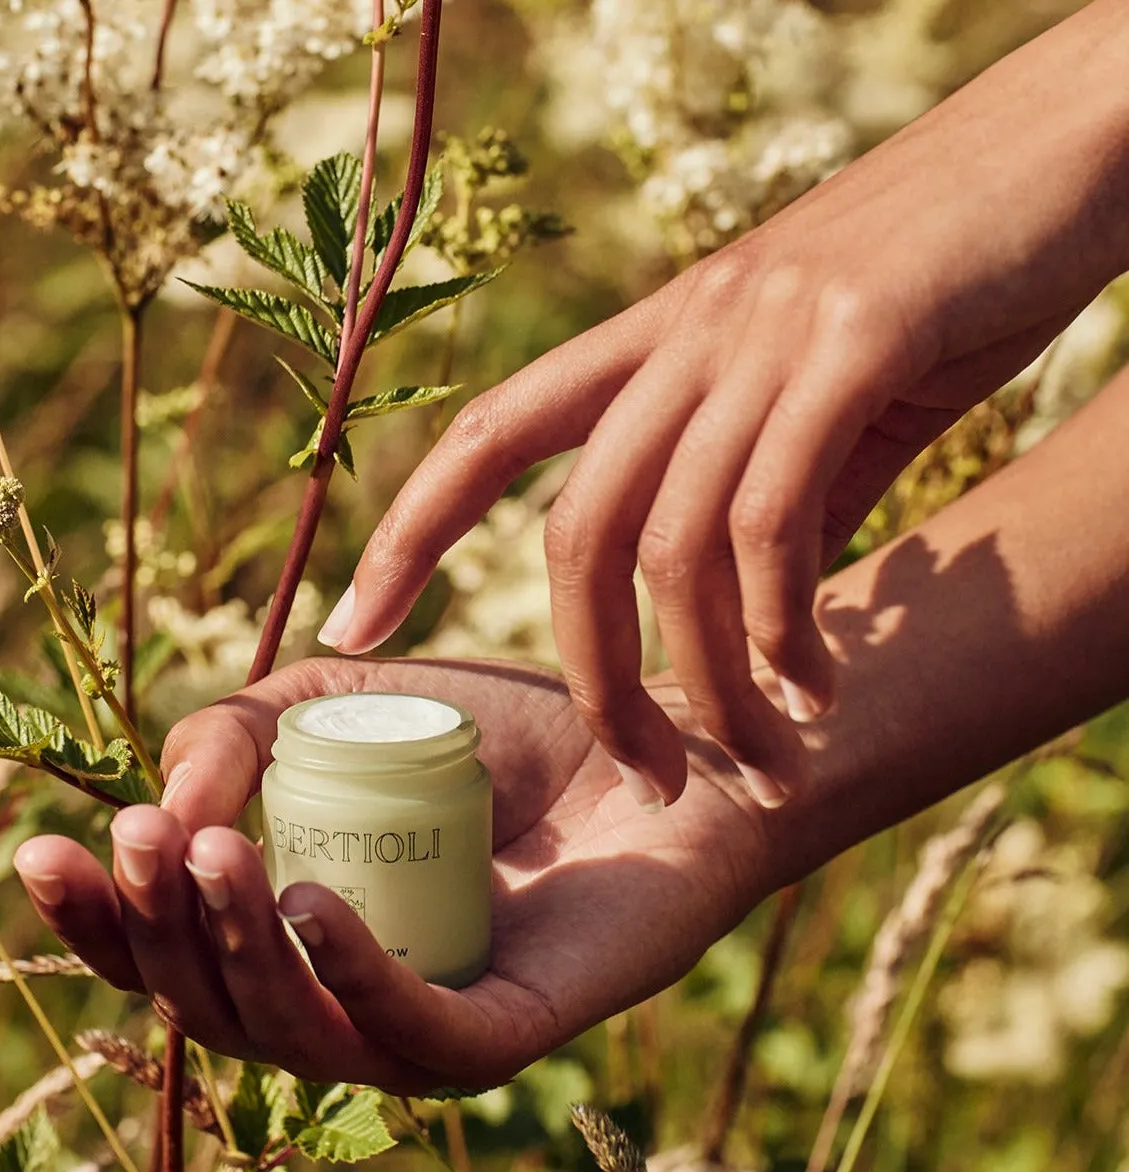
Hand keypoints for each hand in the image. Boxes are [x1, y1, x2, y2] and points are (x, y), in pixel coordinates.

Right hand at [13, 658, 769, 1090]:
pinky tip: (305, 904)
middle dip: (157, 928)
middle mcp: (345, 996)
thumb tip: (163, 793)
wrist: (656, 738)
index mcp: (297, 933)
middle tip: (143, 841)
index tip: (39, 851)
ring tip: (213, 854)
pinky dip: (347, 975)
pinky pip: (406, 1032)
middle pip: (212, 1004)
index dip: (97, 917)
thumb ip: (241, 728)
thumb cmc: (504, 729)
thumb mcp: (345, 698)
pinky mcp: (503, 1035)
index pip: (169, 954)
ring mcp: (421, 1028)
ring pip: (293, 1029)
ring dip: (233, 948)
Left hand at [317, 2, 1128, 809]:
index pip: (488, 436)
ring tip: (756, 764)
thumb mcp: (826, 399)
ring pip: (674, 547)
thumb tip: (752, 605)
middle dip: (591, 677)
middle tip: (641, 779)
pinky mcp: (853, 343)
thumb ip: (776, 494)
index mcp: (656, 341)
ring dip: (708, 684)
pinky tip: (818, 689)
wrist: (1056, 157)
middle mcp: (686, 335)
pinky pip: (774, 521)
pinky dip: (785, 631)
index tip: (349, 630)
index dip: (405, 533)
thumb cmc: (939, 286)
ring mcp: (761, 336)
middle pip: (573, 533)